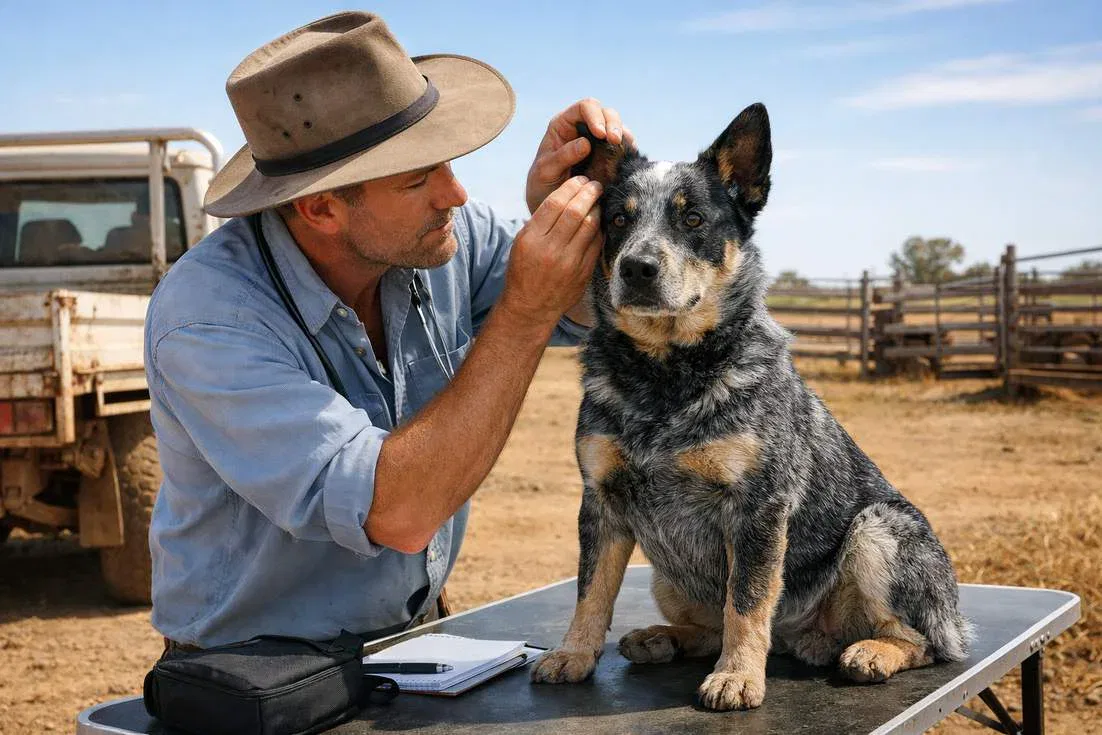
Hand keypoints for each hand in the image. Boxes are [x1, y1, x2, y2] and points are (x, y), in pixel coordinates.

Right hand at [501, 176, 603, 327]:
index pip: (555, 203)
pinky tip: (599, 221)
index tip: (579, 180)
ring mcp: (569, 263)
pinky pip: (596, 243)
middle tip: (595, 184)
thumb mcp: (521, 243)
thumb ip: (540, 221)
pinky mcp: (583, 273)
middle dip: (589, 192)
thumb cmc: (523, 270)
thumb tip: (565, 195)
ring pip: (590, 225)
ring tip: (598, 200)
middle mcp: (550, 250)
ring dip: (597, 208)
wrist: (530, 307)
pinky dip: (599, 228)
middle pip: (576, 211)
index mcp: (531, 239)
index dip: (571, 187)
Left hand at [525, 98, 633, 214]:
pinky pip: (623, 146)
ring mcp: (597, 141)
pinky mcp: (608, 155)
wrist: (551, 206)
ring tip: (623, 149)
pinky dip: (628, 149)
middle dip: (613, 124)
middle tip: (615, 142)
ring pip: (617, 126)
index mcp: (564, 124)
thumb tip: (586, 144)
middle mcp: (583, 128)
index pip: (584, 107)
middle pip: (605, 112)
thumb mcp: (545, 171)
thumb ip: (562, 156)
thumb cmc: (542, 184)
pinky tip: (628, 157)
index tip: (600, 134)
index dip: (595, 116)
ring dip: (623, 135)